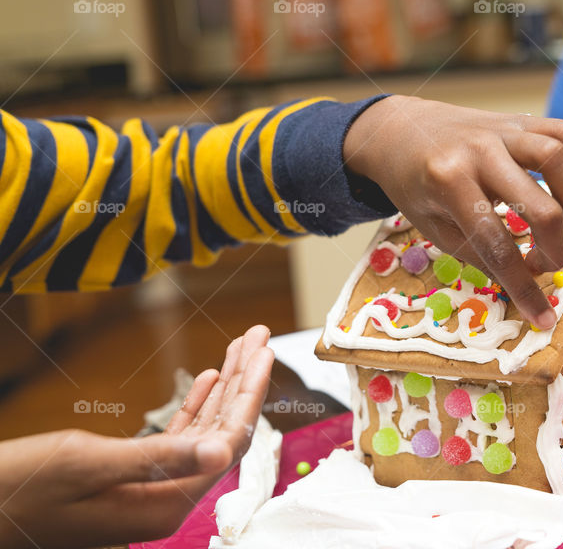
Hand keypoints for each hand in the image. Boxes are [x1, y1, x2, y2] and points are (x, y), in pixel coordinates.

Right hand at [0, 325, 274, 548]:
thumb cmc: (20, 489)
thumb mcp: (90, 465)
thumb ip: (160, 457)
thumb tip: (224, 453)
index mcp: (166, 502)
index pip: (230, 441)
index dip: (251, 392)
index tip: (265, 349)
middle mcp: (167, 498)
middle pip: (225, 432)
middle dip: (245, 380)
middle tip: (260, 334)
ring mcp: (152, 489)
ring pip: (205, 430)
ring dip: (224, 387)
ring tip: (242, 345)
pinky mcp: (134, 477)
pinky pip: (179, 438)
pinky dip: (196, 405)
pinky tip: (209, 377)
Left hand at [344, 95, 562, 329]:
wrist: (402, 131)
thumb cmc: (416, 186)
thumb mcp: (433, 228)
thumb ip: (479, 253)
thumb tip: (524, 284)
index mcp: (448, 182)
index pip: (496, 244)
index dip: (523, 287)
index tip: (543, 317)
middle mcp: (478, 151)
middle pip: (539, 206)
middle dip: (554, 249)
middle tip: (546, 264)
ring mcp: (502, 129)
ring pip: (558, 158)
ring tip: (559, 221)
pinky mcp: (520, 118)